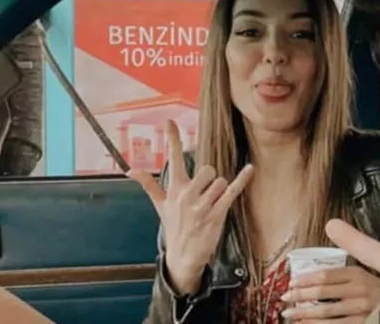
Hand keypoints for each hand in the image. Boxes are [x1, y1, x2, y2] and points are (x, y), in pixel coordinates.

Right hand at [127, 120, 253, 294]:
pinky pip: (232, 192)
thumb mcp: (160, 206)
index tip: (169, 122)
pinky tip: (249, 169)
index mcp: (174, 190)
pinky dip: (242, 179)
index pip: (173, 160)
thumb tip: (130, 170)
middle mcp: (187, 196)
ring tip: (212, 205)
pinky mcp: (217, 214)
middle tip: (206, 195)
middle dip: (211, 179)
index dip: (172, 140)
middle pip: (207, 170)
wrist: (183, 257)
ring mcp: (202, 206)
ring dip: (220, 191)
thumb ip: (148, 185)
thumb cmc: (174, 227)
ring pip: (220, 182)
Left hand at [280, 266, 379, 322]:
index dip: (306, 279)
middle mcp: (359, 290)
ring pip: (327, 311)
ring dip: (305, 313)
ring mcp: (362, 308)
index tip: (291, 283)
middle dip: (300, 296)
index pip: (326, 275)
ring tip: (289, 314)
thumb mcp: (364, 273)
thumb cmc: (377, 291)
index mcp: (357, 273)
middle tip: (284, 299)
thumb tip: (326, 238)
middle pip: (323, 292)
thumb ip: (344, 268)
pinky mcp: (364, 323)